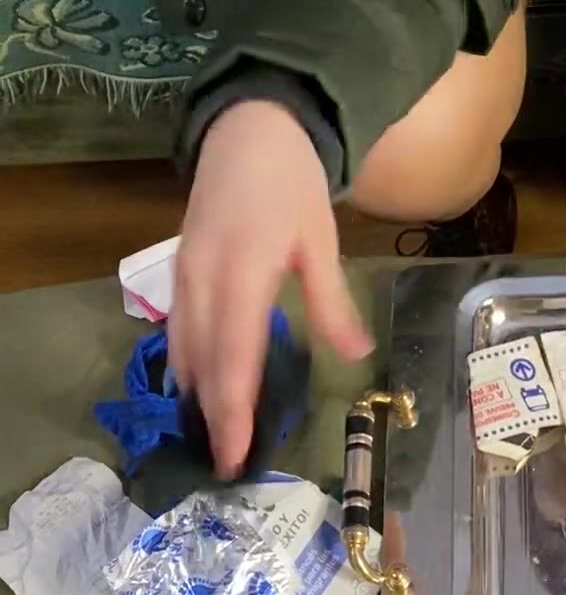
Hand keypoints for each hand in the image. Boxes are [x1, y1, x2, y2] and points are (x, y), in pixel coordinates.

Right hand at [169, 101, 370, 476]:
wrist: (247, 128)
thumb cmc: (290, 182)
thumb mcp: (320, 238)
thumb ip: (332, 300)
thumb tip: (357, 355)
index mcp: (244, 275)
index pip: (235, 360)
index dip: (233, 413)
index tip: (236, 457)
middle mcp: (204, 281)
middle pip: (204, 364)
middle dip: (213, 417)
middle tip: (225, 466)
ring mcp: (185, 274)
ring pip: (184, 349)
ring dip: (197, 396)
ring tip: (214, 438)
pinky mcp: (179, 268)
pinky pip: (178, 328)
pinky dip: (188, 363)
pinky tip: (198, 386)